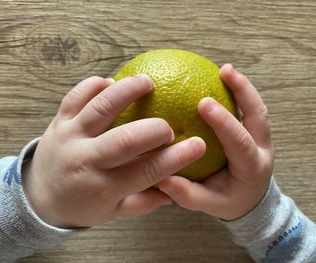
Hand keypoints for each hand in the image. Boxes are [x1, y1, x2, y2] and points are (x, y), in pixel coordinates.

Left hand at [22, 75, 204, 227]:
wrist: (38, 196)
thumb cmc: (82, 203)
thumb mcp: (112, 212)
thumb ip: (144, 202)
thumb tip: (174, 193)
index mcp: (103, 187)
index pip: (145, 172)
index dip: (175, 159)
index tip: (197, 145)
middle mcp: (85, 161)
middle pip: (124, 140)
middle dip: (153, 129)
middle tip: (169, 125)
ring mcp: (70, 137)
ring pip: (99, 108)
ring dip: (125, 91)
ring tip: (147, 82)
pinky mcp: (59, 121)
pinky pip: (75, 96)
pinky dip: (93, 84)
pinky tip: (110, 81)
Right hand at [158, 64, 273, 220]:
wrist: (250, 200)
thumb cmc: (229, 201)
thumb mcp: (210, 205)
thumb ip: (188, 194)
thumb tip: (162, 178)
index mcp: (251, 167)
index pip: (240, 141)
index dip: (224, 121)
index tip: (203, 103)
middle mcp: (261, 149)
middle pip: (260, 114)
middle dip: (244, 91)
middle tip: (225, 71)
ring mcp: (261, 138)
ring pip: (257, 107)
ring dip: (243, 86)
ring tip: (224, 69)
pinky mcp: (254, 131)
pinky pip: (248, 107)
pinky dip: (237, 92)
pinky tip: (219, 81)